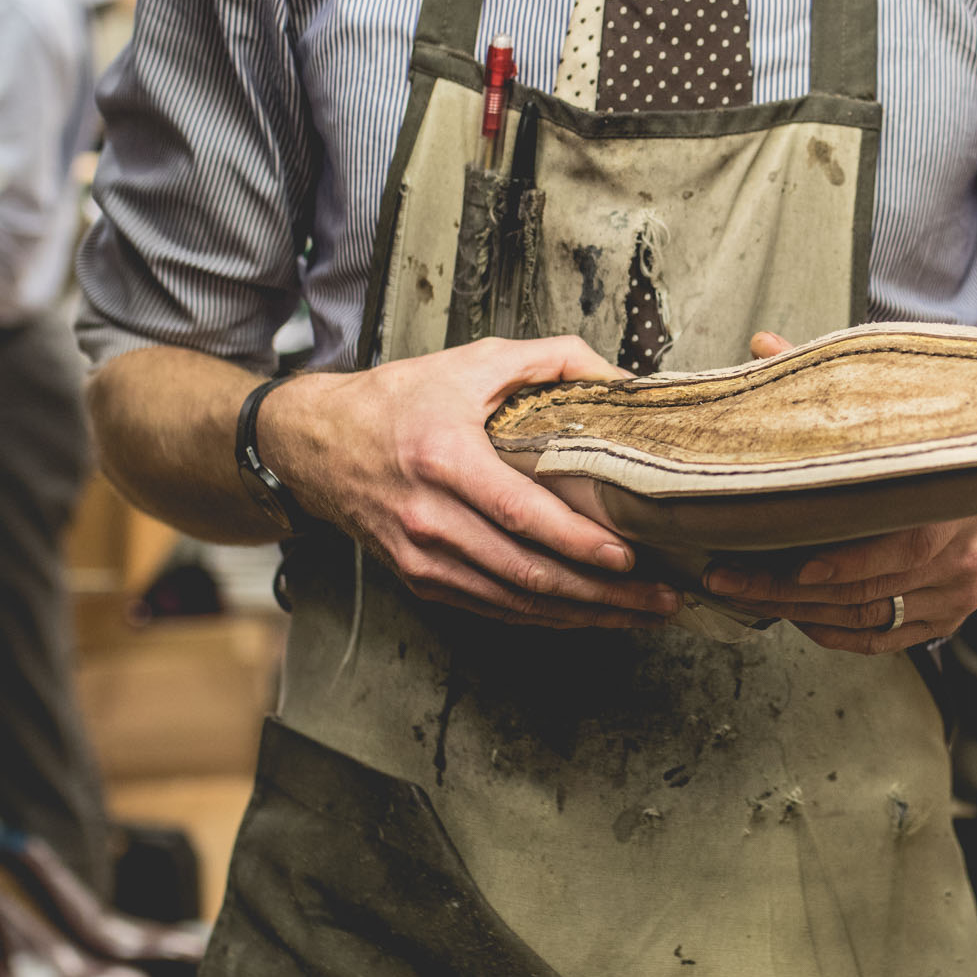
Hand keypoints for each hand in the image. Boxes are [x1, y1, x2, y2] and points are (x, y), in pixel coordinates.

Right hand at [261, 336, 681, 628]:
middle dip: (602, 593)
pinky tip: (589, 615)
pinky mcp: (422, 579)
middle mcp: (430, 517)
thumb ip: (551, 359)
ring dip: (584, 615)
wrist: (317, 445)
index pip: (519, 513)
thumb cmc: (398, 401)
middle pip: (525, 571)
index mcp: (444, 459)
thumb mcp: (472, 362)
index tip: (627, 557)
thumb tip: (620, 377)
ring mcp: (423, 557)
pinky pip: (494, 608)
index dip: (576, 542)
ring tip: (640, 612)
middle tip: (659, 598)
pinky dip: (546, 617)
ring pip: (515, 601)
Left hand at [704, 331, 976, 653]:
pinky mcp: (949, 616)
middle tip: (728, 580)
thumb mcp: (903, 404)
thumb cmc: (951, 442)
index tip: (786, 564)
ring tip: (746, 596)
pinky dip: (836, 633)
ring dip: (800, 614)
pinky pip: (883, 639)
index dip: (839, 564)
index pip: (895, 549)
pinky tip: (799, 616)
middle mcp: (959, 558)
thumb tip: (766, 347)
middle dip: (785, 591)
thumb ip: (833, 381)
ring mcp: (955, 593)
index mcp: (952, 506)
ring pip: (867, 620)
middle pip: (864, 593)